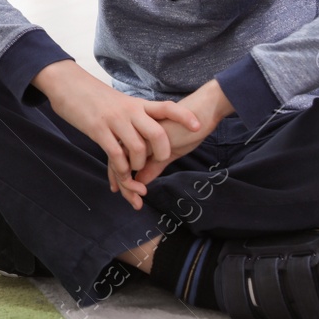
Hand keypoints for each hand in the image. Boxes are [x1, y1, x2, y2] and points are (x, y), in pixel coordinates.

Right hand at [33, 60, 202, 205]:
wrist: (67, 84)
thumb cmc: (95, 96)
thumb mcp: (121, 102)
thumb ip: (136, 115)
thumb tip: (151, 128)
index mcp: (137, 104)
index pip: (166, 107)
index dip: (184, 117)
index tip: (198, 126)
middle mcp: (129, 111)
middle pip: (157, 133)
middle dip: (163, 153)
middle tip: (160, 162)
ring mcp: (113, 120)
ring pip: (138, 148)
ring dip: (140, 165)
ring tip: (136, 170)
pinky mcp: (97, 130)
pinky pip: (115, 154)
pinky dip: (122, 168)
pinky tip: (121, 173)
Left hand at [118, 81, 232, 208]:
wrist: (201, 114)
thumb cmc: (186, 130)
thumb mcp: (169, 152)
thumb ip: (153, 164)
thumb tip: (141, 180)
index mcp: (135, 134)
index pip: (119, 156)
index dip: (118, 176)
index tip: (119, 192)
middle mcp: (132, 133)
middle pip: (117, 161)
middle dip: (123, 186)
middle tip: (134, 204)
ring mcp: (136, 135)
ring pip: (123, 164)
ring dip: (129, 186)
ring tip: (138, 200)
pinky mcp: (145, 139)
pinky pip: (133, 162)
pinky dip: (136, 180)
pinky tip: (143, 189)